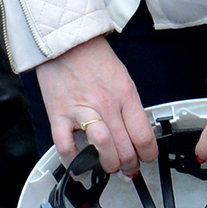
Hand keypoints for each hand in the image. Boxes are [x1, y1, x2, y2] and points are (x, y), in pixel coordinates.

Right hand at [40, 35, 157, 177]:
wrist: (65, 41)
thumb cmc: (93, 57)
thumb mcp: (122, 78)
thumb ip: (128, 105)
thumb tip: (134, 132)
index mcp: (125, 94)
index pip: (144, 136)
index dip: (148, 155)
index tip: (145, 158)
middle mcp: (106, 104)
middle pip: (125, 148)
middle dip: (129, 165)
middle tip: (127, 166)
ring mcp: (81, 110)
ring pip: (103, 149)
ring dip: (108, 164)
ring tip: (107, 165)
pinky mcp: (58, 114)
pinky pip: (66, 146)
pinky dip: (73, 159)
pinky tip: (78, 161)